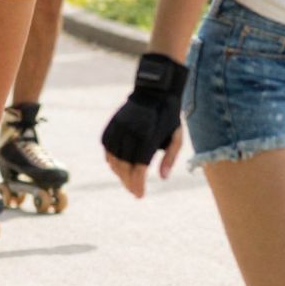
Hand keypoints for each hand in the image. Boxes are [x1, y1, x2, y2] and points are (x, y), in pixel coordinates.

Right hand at [100, 52, 187, 196]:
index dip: (138, 184)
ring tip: (126, 181)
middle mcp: (131, 132)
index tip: (140, 195)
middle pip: (124, 166)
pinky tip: (117, 166)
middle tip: (134, 192)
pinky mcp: (113, 123)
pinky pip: (107, 146)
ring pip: (113, 158)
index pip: (139, 167)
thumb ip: (171, 158)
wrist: (155, 90)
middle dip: (128, 182)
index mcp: (149, 137)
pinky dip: (110, 159)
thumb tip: (163, 178)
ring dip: (118, 173)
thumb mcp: (177, 136)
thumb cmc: (169, 116)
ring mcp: (119, 127)